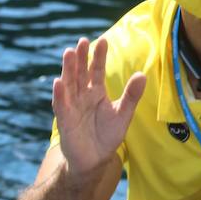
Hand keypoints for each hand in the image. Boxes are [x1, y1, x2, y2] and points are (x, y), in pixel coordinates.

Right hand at [53, 36, 144, 177]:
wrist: (95, 159)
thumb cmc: (107, 135)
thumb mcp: (123, 114)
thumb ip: (131, 95)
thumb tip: (142, 75)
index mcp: (96, 92)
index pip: (96, 70)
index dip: (98, 56)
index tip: (102, 40)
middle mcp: (82, 95)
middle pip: (80, 73)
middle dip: (80, 58)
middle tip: (82, 41)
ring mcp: (71, 106)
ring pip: (68, 84)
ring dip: (67, 69)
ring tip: (69, 53)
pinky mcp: (64, 120)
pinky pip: (61, 105)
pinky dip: (59, 94)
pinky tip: (58, 82)